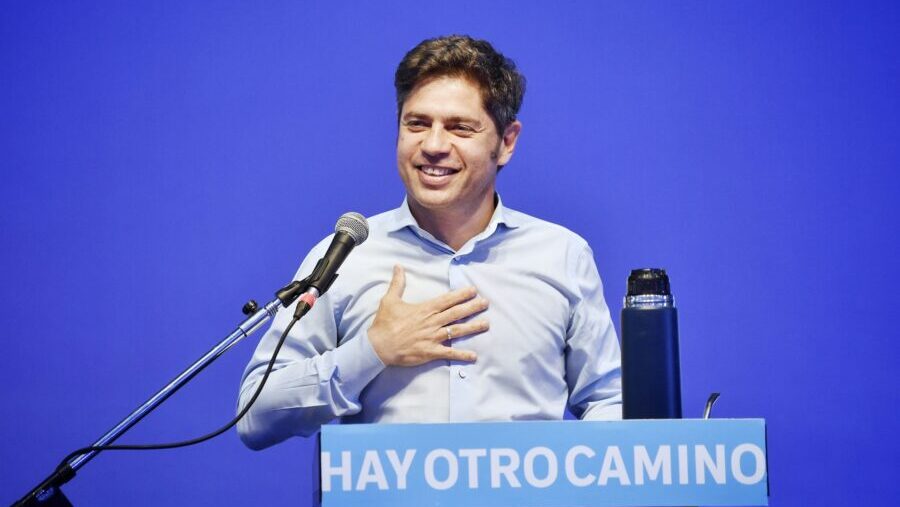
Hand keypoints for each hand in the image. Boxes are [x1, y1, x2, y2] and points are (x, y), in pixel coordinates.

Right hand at [368, 265, 488, 366]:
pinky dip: (462, 355)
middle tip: (486, 303)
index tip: (474, 290)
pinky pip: (449, 353)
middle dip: (472, 307)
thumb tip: (398, 266)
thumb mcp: (390, 300)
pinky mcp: (431, 352)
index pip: (447, 300)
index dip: (461, 294)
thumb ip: (397, 283)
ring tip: (486, 324)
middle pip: (456, 313)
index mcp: (425, 309)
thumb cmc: (385, 323)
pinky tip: (474, 356)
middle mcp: (432, 322)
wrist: (379, 346)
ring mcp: (433, 337)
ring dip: (473, 327)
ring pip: (457, 331)